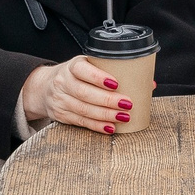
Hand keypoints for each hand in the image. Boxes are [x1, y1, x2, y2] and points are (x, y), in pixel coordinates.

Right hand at [21, 55, 137, 134]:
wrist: (45, 87)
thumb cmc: (77, 76)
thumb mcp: (89, 67)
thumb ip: (115, 73)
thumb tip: (149, 84)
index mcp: (72, 66)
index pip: (82, 70)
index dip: (98, 77)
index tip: (115, 83)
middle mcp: (63, 82)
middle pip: (84, 93)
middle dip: (107, 100)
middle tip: (127, 104)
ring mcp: (60, 99)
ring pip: (83, 109)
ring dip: (105, 115)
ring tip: (123, 117)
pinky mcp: (61, 115)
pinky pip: (80, 122)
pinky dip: (97, 126)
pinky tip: (110, 128)